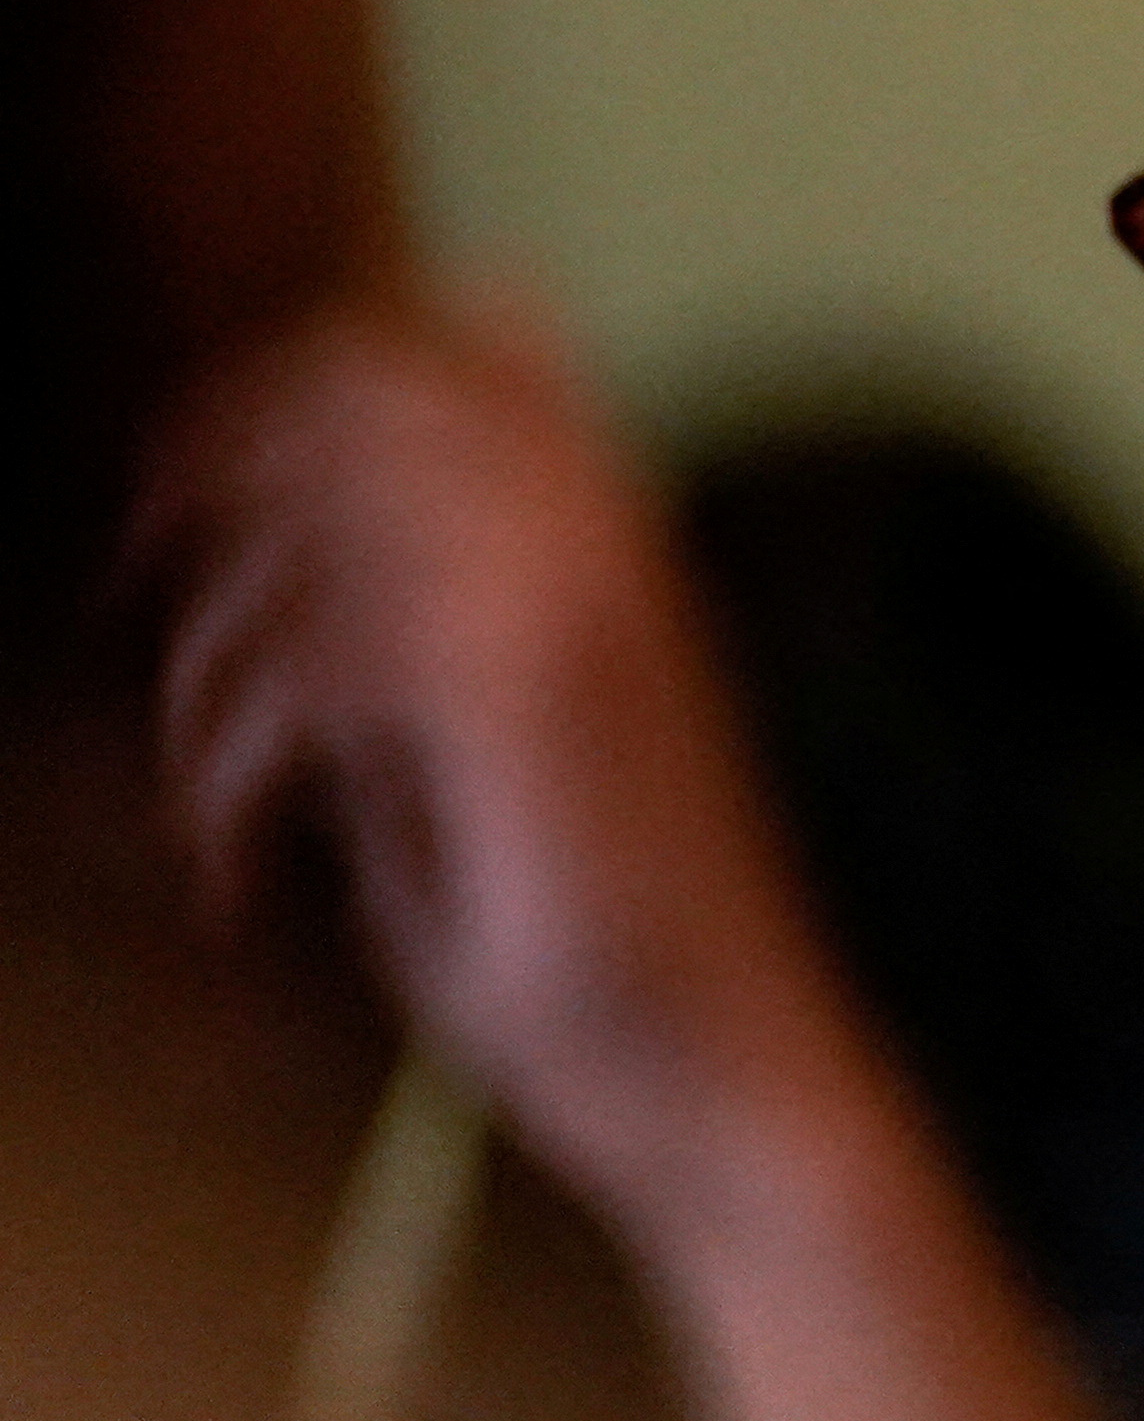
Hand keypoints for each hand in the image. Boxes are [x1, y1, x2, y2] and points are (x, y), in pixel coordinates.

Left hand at [135, 293, 1143, 1420]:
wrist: (724, 1075)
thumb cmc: (602, 939)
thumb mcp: (486, 751)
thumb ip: (406, 637)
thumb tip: (275, 553)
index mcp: (614, 546)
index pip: (462, 345)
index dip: (303, 373)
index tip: (193, 463)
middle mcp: (606, 549)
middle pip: (372, 401)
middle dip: (219, 473)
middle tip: (141, 564)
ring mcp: (574, 615)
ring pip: (322, 540)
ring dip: (215, 665)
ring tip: (205, 785)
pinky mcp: (528, 708)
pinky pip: (321, 670)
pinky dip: (234, 779)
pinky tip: (238, 872)